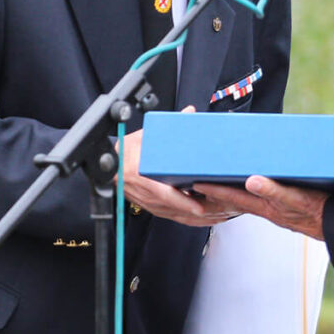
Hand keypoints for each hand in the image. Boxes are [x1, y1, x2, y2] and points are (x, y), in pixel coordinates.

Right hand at [117, 107, 239, 225]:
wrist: (111, 167)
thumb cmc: (126, 152)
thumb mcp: (145, 135)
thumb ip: (169, 125)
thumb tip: (188, 113)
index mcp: (142, 176)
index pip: (164, 194)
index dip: (182, 202)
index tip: (199, 205)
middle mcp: (147, 195)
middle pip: (177, 209)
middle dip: (201, 211)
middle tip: (222, 208)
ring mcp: (151, 204)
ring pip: (179, 216)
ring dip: (200, 218)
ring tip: (222, 214)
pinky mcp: (155, 208)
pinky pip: (176, 218)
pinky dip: (192, 220)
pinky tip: (207, 218)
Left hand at [193, 176, 327, 240]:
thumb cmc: (321, 213)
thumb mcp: (297, 199)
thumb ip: (275, 191)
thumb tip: (251, 181)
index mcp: (267, 207)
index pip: (234, 197)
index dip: (214, 190)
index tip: (195, 182)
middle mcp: (270, 209)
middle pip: (237, 200)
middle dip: (218, 192)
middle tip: (198, 182)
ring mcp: (279, 211)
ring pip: (249, 201)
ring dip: (233, 193)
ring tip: (219, 184)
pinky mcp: (290, 208)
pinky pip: (265, 200)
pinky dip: (255, 193)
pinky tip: (255, 188)